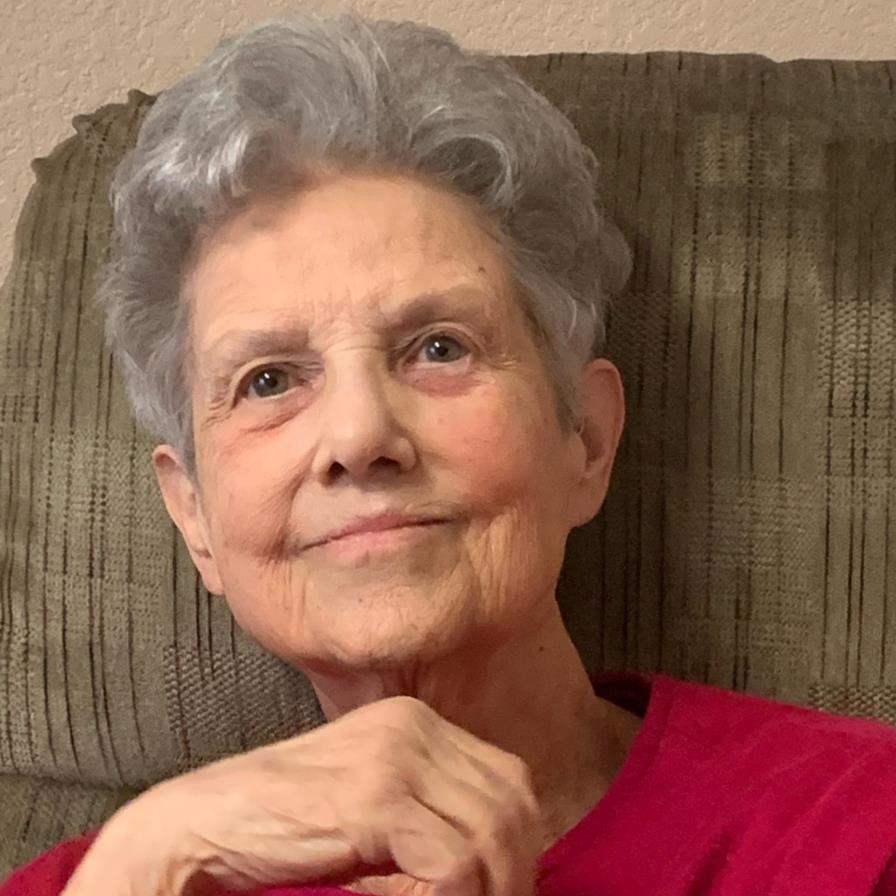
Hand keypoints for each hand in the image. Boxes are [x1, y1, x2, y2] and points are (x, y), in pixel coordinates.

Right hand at [61, 696, 544, 895]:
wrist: (201, 825)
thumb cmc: (283, 825)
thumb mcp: (370, 806)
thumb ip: (426, 810)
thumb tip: (492, 861)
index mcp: (414, 721)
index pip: (506, 779)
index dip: (516, 844)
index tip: (502, 889)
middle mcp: (411, 726)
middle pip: (510, 802)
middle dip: (512, 869)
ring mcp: (394, 757)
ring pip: (491, 834)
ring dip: (483, 889)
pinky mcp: (375, 798)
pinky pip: (452, 861)